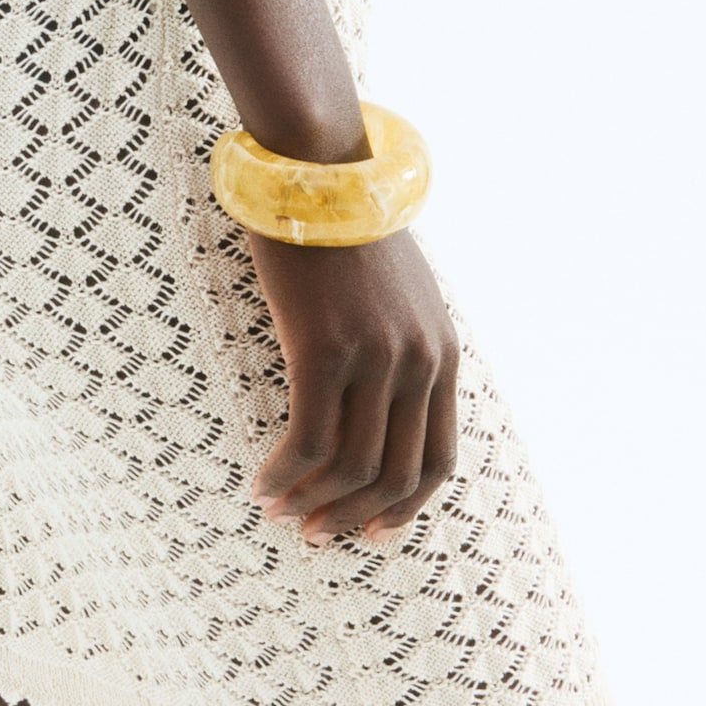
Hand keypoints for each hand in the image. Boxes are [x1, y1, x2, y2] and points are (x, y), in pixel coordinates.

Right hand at [249, 230, 459, 548]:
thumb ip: (404, 348)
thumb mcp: (400, 294)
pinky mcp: (324, 350)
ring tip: (278, 511)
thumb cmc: (346, 230)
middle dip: (354, 517)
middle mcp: (419, 362)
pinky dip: (284, 474)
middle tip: (315, 534)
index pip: (439, 460)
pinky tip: (261, 483)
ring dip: (310, 501)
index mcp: (443, 353)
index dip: (406, 509)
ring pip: (349, 467)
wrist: (319, 171)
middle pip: (396, 475)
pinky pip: (308, 440)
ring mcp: (375, 358)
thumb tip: (378, 408)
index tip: (370, 533)